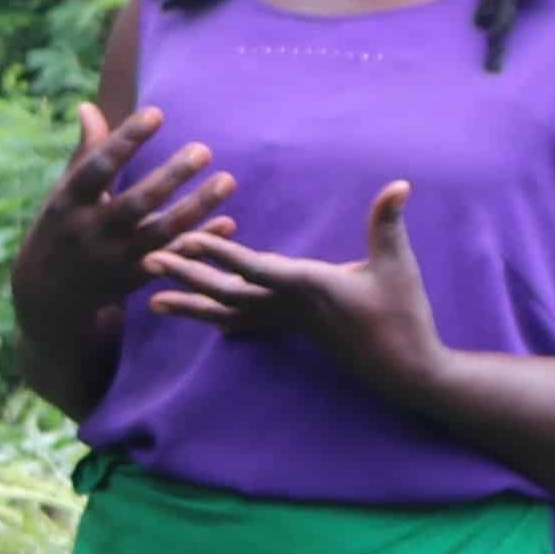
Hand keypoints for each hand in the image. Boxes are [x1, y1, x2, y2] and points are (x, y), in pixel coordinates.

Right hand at [23, 102, 231, 322]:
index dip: (125, 140)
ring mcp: (113, 259)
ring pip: (161, 233)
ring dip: (196, 208)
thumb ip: (84, 154)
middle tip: (204, 149)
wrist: (48, 297)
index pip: (97, 167)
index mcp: (68, 202)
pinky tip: (227, 222)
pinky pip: (173, 259)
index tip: (157, 113)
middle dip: (170, 177)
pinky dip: (199, 242)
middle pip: (135, 203)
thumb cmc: (59, 230)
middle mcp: (90, 232)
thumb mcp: (63, 194)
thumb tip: (88, 106)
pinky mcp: (134, 279)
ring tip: (227, 180)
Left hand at [147, 181, 446, 398]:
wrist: (405, 369)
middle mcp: (290, 306)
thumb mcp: (398, 266)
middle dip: (188, 274)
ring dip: (192, 304)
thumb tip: (400, 184)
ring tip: (153, 301)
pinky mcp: (294, 328)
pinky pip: (247, 324)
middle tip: (149, 259)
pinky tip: (204, 323)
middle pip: (228, 291)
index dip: (221, 252)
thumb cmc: (403, 316)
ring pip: (230, 313)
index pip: (256, 267)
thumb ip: (388, 224)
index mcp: (310, 286)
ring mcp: (289, 321)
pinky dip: (221, 319)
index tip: (188, 238)